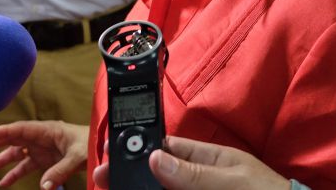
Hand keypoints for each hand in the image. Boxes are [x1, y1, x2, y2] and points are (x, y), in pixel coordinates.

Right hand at [0, 120, 88, 188]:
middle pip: (15, 138)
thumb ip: (60, 170)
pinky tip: (5, 182)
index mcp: (48, 130)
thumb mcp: (78, 155)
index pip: (21, 129)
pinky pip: (27, 166)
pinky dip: (15, 173)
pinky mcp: (46, 160)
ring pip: (18, 152)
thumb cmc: (91, 144)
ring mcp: (43, 149)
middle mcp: (42, 138)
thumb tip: (44, 185)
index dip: (4, 131)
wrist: (101, 147)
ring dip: (4, 158)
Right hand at [93, 136, 289, 189]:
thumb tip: (156, 158)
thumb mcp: (232, 181)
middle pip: (156, 175)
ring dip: (138, 187)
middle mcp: (196, 179)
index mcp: (206, 159)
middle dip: (130, 175)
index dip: (140, 150)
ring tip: (115, 187)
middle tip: (103, 178)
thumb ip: (194, 173)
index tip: (115, 152)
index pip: (166, 149)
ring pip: (160, 189)